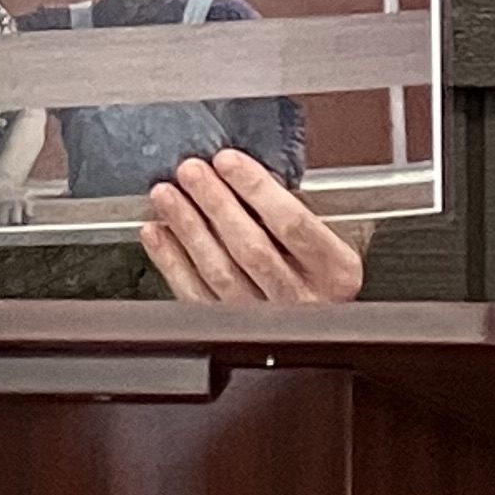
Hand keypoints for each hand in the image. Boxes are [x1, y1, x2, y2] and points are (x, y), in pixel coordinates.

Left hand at [142, 152, 364, 307]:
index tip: (228, 161)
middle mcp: (304, 299)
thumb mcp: (330, 242)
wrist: (324, 328)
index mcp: (336, 271)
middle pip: (252, 247)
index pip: (292, 224)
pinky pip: (196, 296)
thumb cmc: (321, 274)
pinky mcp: (234, 333)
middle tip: (191, 172)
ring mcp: (267, 319)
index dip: (256, 189)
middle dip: (215, 203)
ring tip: (168, 196)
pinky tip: (159, 235)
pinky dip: (173, 262)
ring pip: (221, 271)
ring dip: (189, 228)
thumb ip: (296, 214)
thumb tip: (241, 174)